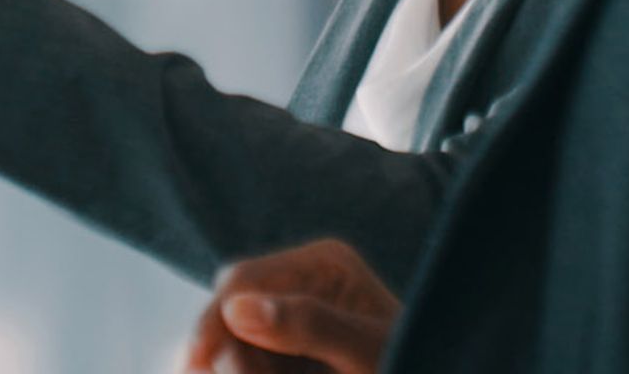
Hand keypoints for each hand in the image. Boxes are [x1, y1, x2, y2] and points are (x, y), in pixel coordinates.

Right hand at [182, 239, 399, 373]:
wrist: (434, 368)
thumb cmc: (416, 363)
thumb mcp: (367, 354)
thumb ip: (309, 326)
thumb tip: (238, 307)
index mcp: (324, 264)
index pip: (244, 279)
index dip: (212, 320)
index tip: (195, 362)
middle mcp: (303, 280)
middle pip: (229, 308)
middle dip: (222, 348)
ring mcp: (294, 315)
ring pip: (233, 339)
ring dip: (235, 365)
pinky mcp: (289, 349)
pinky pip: (249, 353)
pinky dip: (246, 368)